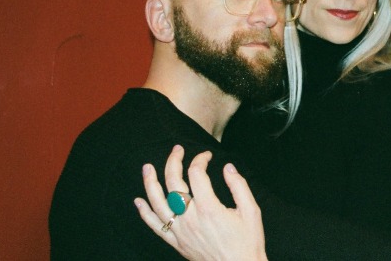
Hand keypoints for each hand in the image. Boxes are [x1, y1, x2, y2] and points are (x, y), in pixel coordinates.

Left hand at [134, 145, 267, 260]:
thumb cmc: (247, 242)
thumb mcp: (251, 211)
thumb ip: (239, 186)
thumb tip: (228, 167)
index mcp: (209, 208)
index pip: (197, 174)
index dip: (200, 159)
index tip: (207, 156)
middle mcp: (190, 218)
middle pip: (174, 183)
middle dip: (174, 161)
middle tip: (177, 149)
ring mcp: (180, 231)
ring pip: (158, 202)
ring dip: (150, 182)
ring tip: (147, 167)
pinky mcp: (176, 242)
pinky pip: (155, 226)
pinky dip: (144, 212)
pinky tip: (139, 201)